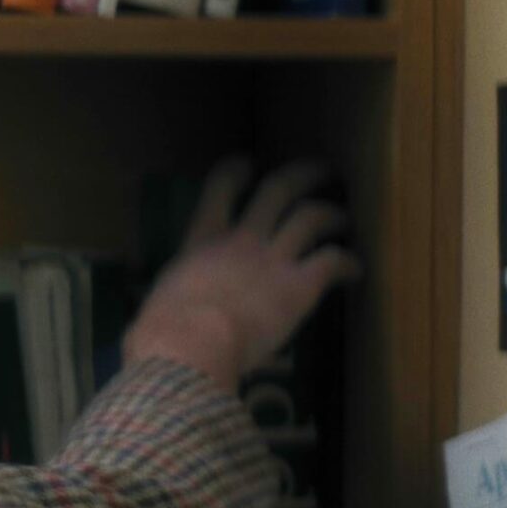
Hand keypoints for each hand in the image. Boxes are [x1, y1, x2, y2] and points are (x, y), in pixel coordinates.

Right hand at [122, 157, 360, 391]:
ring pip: (311, 217)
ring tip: (342, 216)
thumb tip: (151, 324)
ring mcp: (273, 259)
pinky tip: (356, 270)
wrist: (190, 343)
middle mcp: (242, 239)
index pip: (220, 189)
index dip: (235, 172)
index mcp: (202, 240)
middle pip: (278, 190)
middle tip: (317, 169)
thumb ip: (168, 300)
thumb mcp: (158, 304)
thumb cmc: (162, 330)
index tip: (246, 164)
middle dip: (301, 175)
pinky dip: (348, 263)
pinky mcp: (300, 286)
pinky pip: (332, 263)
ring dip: (330, 213)